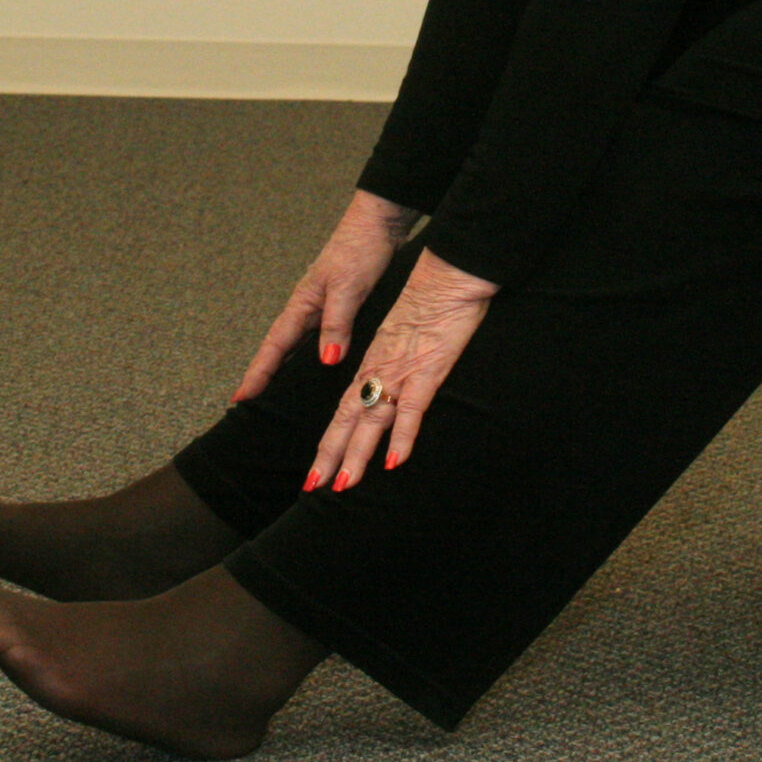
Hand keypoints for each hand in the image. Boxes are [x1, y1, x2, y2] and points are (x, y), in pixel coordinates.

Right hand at [231, 191, 416, 403]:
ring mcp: (320, 305)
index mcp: (303, 303)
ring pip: (295, 341)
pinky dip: (306, 352)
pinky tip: (312, 362)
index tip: (241, 396)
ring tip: (270, 389)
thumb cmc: (360, 249)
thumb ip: (336, 324)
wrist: (378, 223)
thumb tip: (326, 360)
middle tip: (247, 399)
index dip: (258, 371)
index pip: (275, 345)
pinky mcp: (337, 303)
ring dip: (281, 364)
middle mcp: (307, 306)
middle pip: (278, 347)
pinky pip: (315, 335)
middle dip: (262, 373)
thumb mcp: (349, 289)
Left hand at [306, 249, 496, 491]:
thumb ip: (395, 365)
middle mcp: (380, 371)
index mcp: (372, 364)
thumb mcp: (405, 337)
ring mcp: (402, 372)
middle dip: (331, 456)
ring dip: (357, 454)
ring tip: (343, 484)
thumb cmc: (431, 303)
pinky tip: (394, 462)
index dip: (329, 442)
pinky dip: (403, 436)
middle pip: (348, 420)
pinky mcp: (428, 369)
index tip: (316, 471)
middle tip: (314, 487)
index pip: (344, 410)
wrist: (448, 273)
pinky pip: (412, 409)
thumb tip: (389, 391)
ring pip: (373, 420)